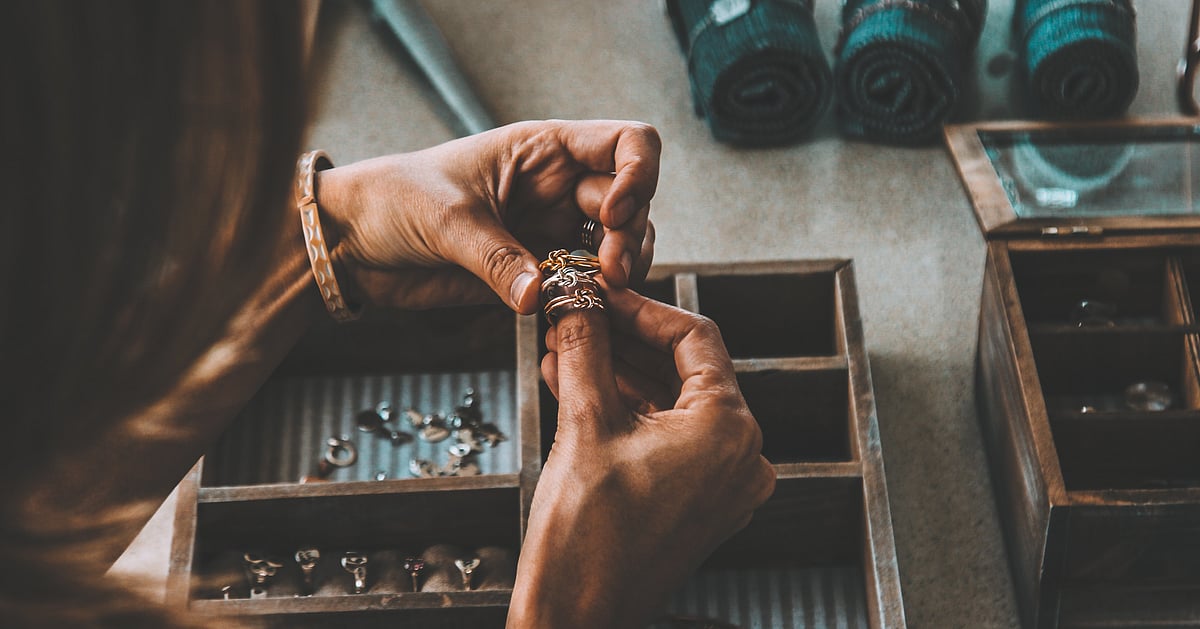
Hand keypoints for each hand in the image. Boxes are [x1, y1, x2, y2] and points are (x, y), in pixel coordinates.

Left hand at [314, 120, 659, 313]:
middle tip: (606, 273)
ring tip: (597, 293)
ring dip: (622, 270)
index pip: (627, 144)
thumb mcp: (445, 219)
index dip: (639, 175)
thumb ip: (495, 258)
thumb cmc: (392, 201)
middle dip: (629, 237)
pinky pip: (587, 286)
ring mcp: (554, 231)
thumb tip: (538, 295)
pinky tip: (581, 311)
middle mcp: (560, 187)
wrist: (354, 244)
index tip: (614, 213)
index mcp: (544, 150)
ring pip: (620, 247)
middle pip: (634, 202)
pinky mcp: (540, 274)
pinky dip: (596, 300)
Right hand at [508, 289, 775, 628]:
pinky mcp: (700, 504)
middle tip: (575, 317)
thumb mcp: (583, 425)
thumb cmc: (585, 539)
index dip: (641, 308)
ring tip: (562, 349)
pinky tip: (575, 387)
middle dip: (622, 342)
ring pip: (671, 405)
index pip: (694, 339)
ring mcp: (723, 485)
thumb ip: (584, 349)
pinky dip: (627, 414)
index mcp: (728, 430)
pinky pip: (668, 439)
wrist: (576, 620)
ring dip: (618, 375)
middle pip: (683, 371)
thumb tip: (576, 300)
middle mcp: (740, 457)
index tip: (599, 293)